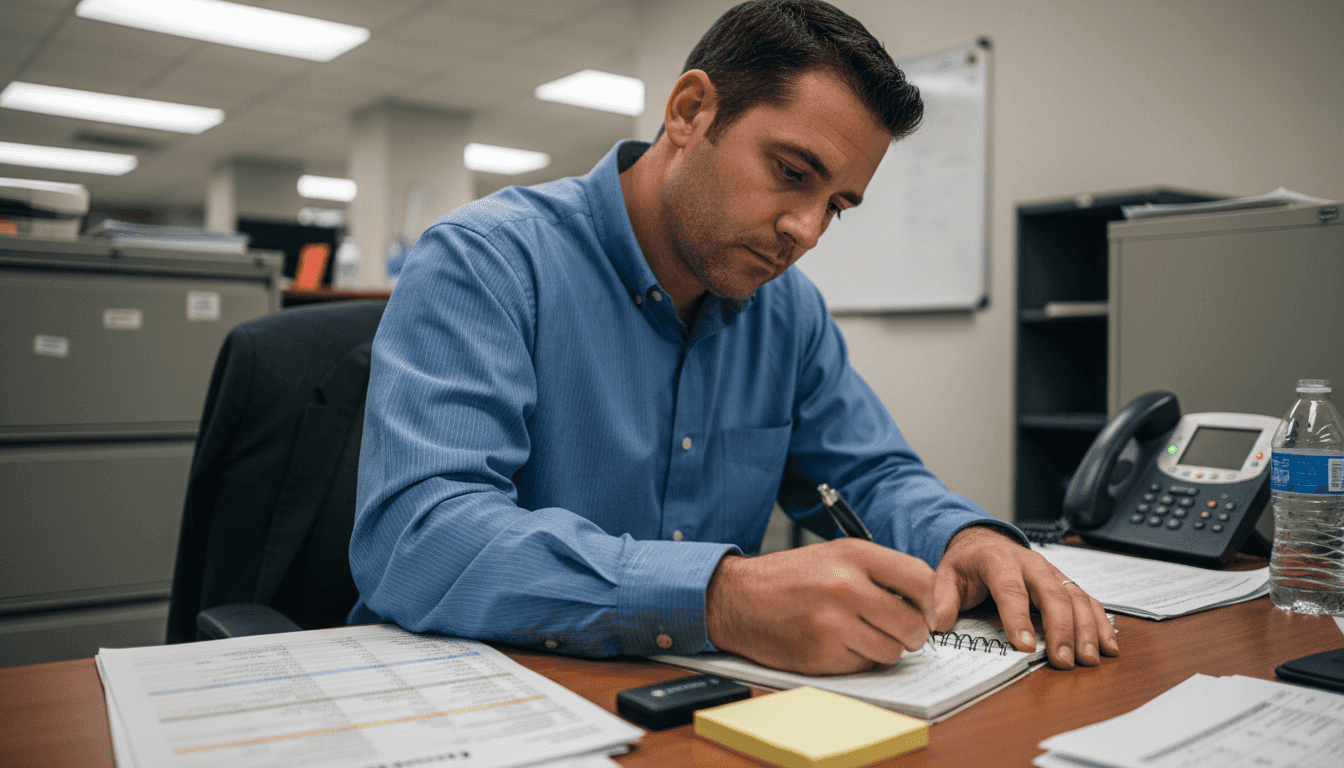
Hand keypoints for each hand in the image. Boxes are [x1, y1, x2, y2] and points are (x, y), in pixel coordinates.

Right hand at [705, 538, 935, 675]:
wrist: (737, 599)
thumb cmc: (789, 578)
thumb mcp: (835, 555)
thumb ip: (880, 572)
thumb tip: (925, 603)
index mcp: (854, 555)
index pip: (921, 580)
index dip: (928, 601)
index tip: (923, 611)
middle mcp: (846, 586)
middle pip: (912, 624)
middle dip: (912, 634)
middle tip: (900, 632)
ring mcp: (833, 623)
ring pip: (891, 651)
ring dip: (882, 649)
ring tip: (859, 635)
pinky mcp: (821, 655)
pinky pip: (863, 666)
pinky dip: (856, 660)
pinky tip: (836, 644)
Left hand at [931, 525, 1118, 668]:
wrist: (983, 541)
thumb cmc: (967, 563)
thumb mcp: (946, 576)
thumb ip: (943, 600)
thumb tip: (939, 625)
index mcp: (998, 561)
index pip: (1011, 590)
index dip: (1019, 619)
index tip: (1025, 646)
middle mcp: (1031, 564)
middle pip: (1052, 594)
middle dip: (1061, 629)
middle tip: (1063, 660)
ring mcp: (1051, 572)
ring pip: (1075, 597)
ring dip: (1085, 629)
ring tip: (1088, 659)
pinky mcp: (1064, 583)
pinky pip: (1088, 600)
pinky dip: (1101, 623)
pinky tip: (1108, 646)